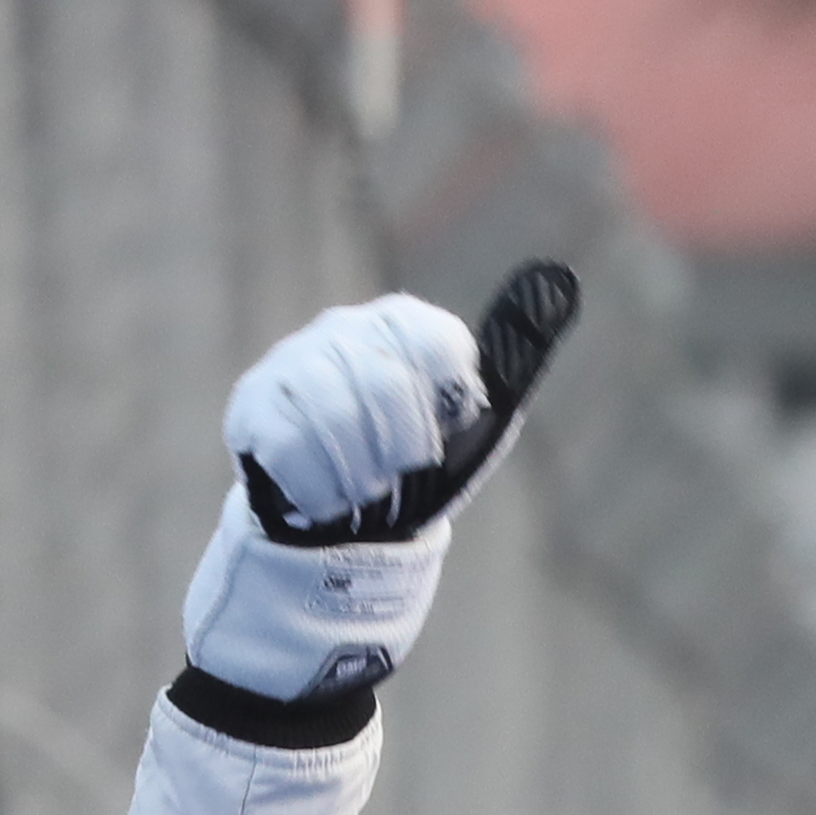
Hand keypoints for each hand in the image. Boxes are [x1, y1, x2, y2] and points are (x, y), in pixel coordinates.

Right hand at [179, 267, 577, 704]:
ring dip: (361, 474)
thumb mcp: (468, 429)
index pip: (429, 336)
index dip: (444, 398)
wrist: (334, 532)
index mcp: (399, 327)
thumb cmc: (413, 477)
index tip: (444, 436)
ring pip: (332, 410)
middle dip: (403, 449)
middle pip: (384, 379)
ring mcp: (290, 366)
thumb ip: (509, 365)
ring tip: (364, 495)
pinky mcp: (252, 406)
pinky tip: (327, 503)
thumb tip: (563, 281)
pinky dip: (320, 488)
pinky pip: (289, 443)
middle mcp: (341, 332)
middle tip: (400, 479)